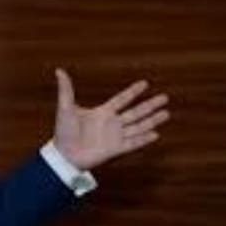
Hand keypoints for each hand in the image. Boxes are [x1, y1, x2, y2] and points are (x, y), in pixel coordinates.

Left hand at [53, 68, 169, 169]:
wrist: (64, 155)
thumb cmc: (63, 132)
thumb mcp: (65, 108)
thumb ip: (66, 90)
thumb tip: (59, 71)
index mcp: (102, 112)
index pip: (121, 99)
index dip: (133, 92)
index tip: (145, 83)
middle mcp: (111, 123)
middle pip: (135, 112)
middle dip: (150, 105)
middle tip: (165, 97)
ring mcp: (115, 136)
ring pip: (138, 126)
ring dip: (152, 120)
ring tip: (166, 113)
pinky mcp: (115, 149)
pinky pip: (133, 143)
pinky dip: (144, 139)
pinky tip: (156, 134)